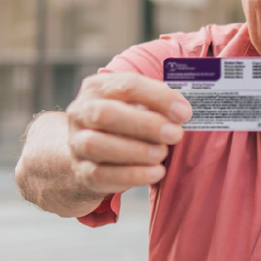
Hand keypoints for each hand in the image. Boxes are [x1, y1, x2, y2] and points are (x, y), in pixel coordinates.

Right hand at [65, 72, 191, 194]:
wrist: (95, 155)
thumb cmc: (126, 123)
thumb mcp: (139, 106)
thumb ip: (157, 105)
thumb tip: (182, 112)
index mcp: (98, 87)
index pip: (127, 85)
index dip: (158, 98)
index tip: (184, 112)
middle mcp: (81, 112)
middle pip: (105, 113)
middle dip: (145, 124)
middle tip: (174, 134)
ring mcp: (77, 142)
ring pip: (96, 144)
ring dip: (135, 150)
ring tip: (162, 154)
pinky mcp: (82, 171)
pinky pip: (100, 174)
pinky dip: (132, 174)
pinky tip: (155, 172)